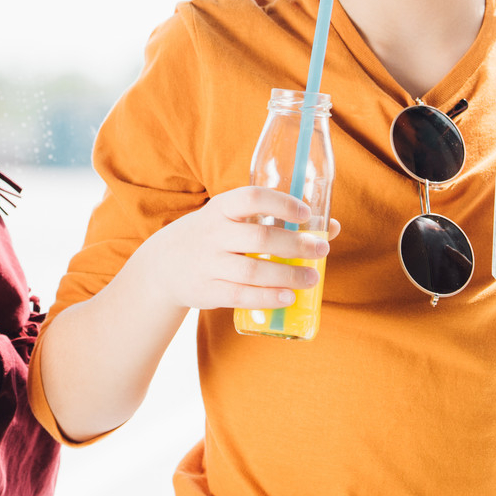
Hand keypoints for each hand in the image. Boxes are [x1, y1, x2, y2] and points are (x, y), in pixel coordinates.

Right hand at [132, 186, 338, 314]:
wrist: (164, 266)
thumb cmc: (214, 238)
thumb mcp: (234, 221)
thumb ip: (276, 221)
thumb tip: (332, 228)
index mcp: (221, 209)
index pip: (251, 198)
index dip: (280, 203)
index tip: (306, 213)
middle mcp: (213, 234)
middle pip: (259, 237)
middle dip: (295, 244)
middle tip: (321, 250)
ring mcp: (208, 264)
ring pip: (252, 270)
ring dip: (286, 274)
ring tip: (311, 278)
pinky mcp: (207, 290)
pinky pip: (240, 296)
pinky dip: (266, 298)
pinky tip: (287, 298)